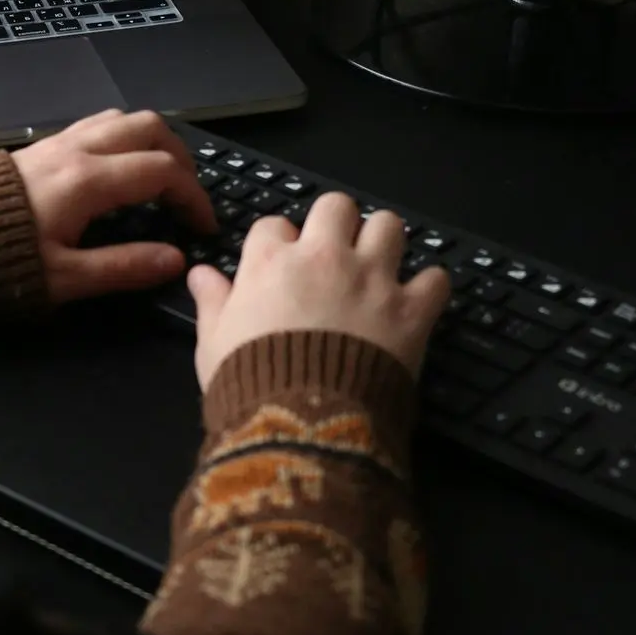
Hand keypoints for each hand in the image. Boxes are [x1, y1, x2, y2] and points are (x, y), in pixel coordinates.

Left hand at [12, 110, 215, 302]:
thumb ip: (124, 267)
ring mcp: (58, 142)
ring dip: (153, 141)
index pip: (164, 171)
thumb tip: (176, 260)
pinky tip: (120, 168)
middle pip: (150, 127)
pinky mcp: (42, 146)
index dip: (194, 196)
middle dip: (181, 157)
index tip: (205, 226)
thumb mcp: (64, 278)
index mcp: (89, 181)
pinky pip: (97, 125)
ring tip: (161, 178)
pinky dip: (124, 138)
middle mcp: (78, 150)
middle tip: (188, 196)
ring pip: (122, 118)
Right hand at [187, 192, 449, 390]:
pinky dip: (428, 289)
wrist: (302, 428)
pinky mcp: (410, 310)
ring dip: (384, 243)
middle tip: (336, 254)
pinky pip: (435, 279)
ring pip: (389, 225)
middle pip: (336, 206)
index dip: (278, 244)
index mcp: (271, 262)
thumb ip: (213, 302)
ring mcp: (371, 279)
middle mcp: (324, 257)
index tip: (281, 265)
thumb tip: (200, 274)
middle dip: (336, 225)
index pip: (274, 224)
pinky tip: (416, 302)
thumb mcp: (213, 346)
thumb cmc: (248, 387)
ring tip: (379, 268)